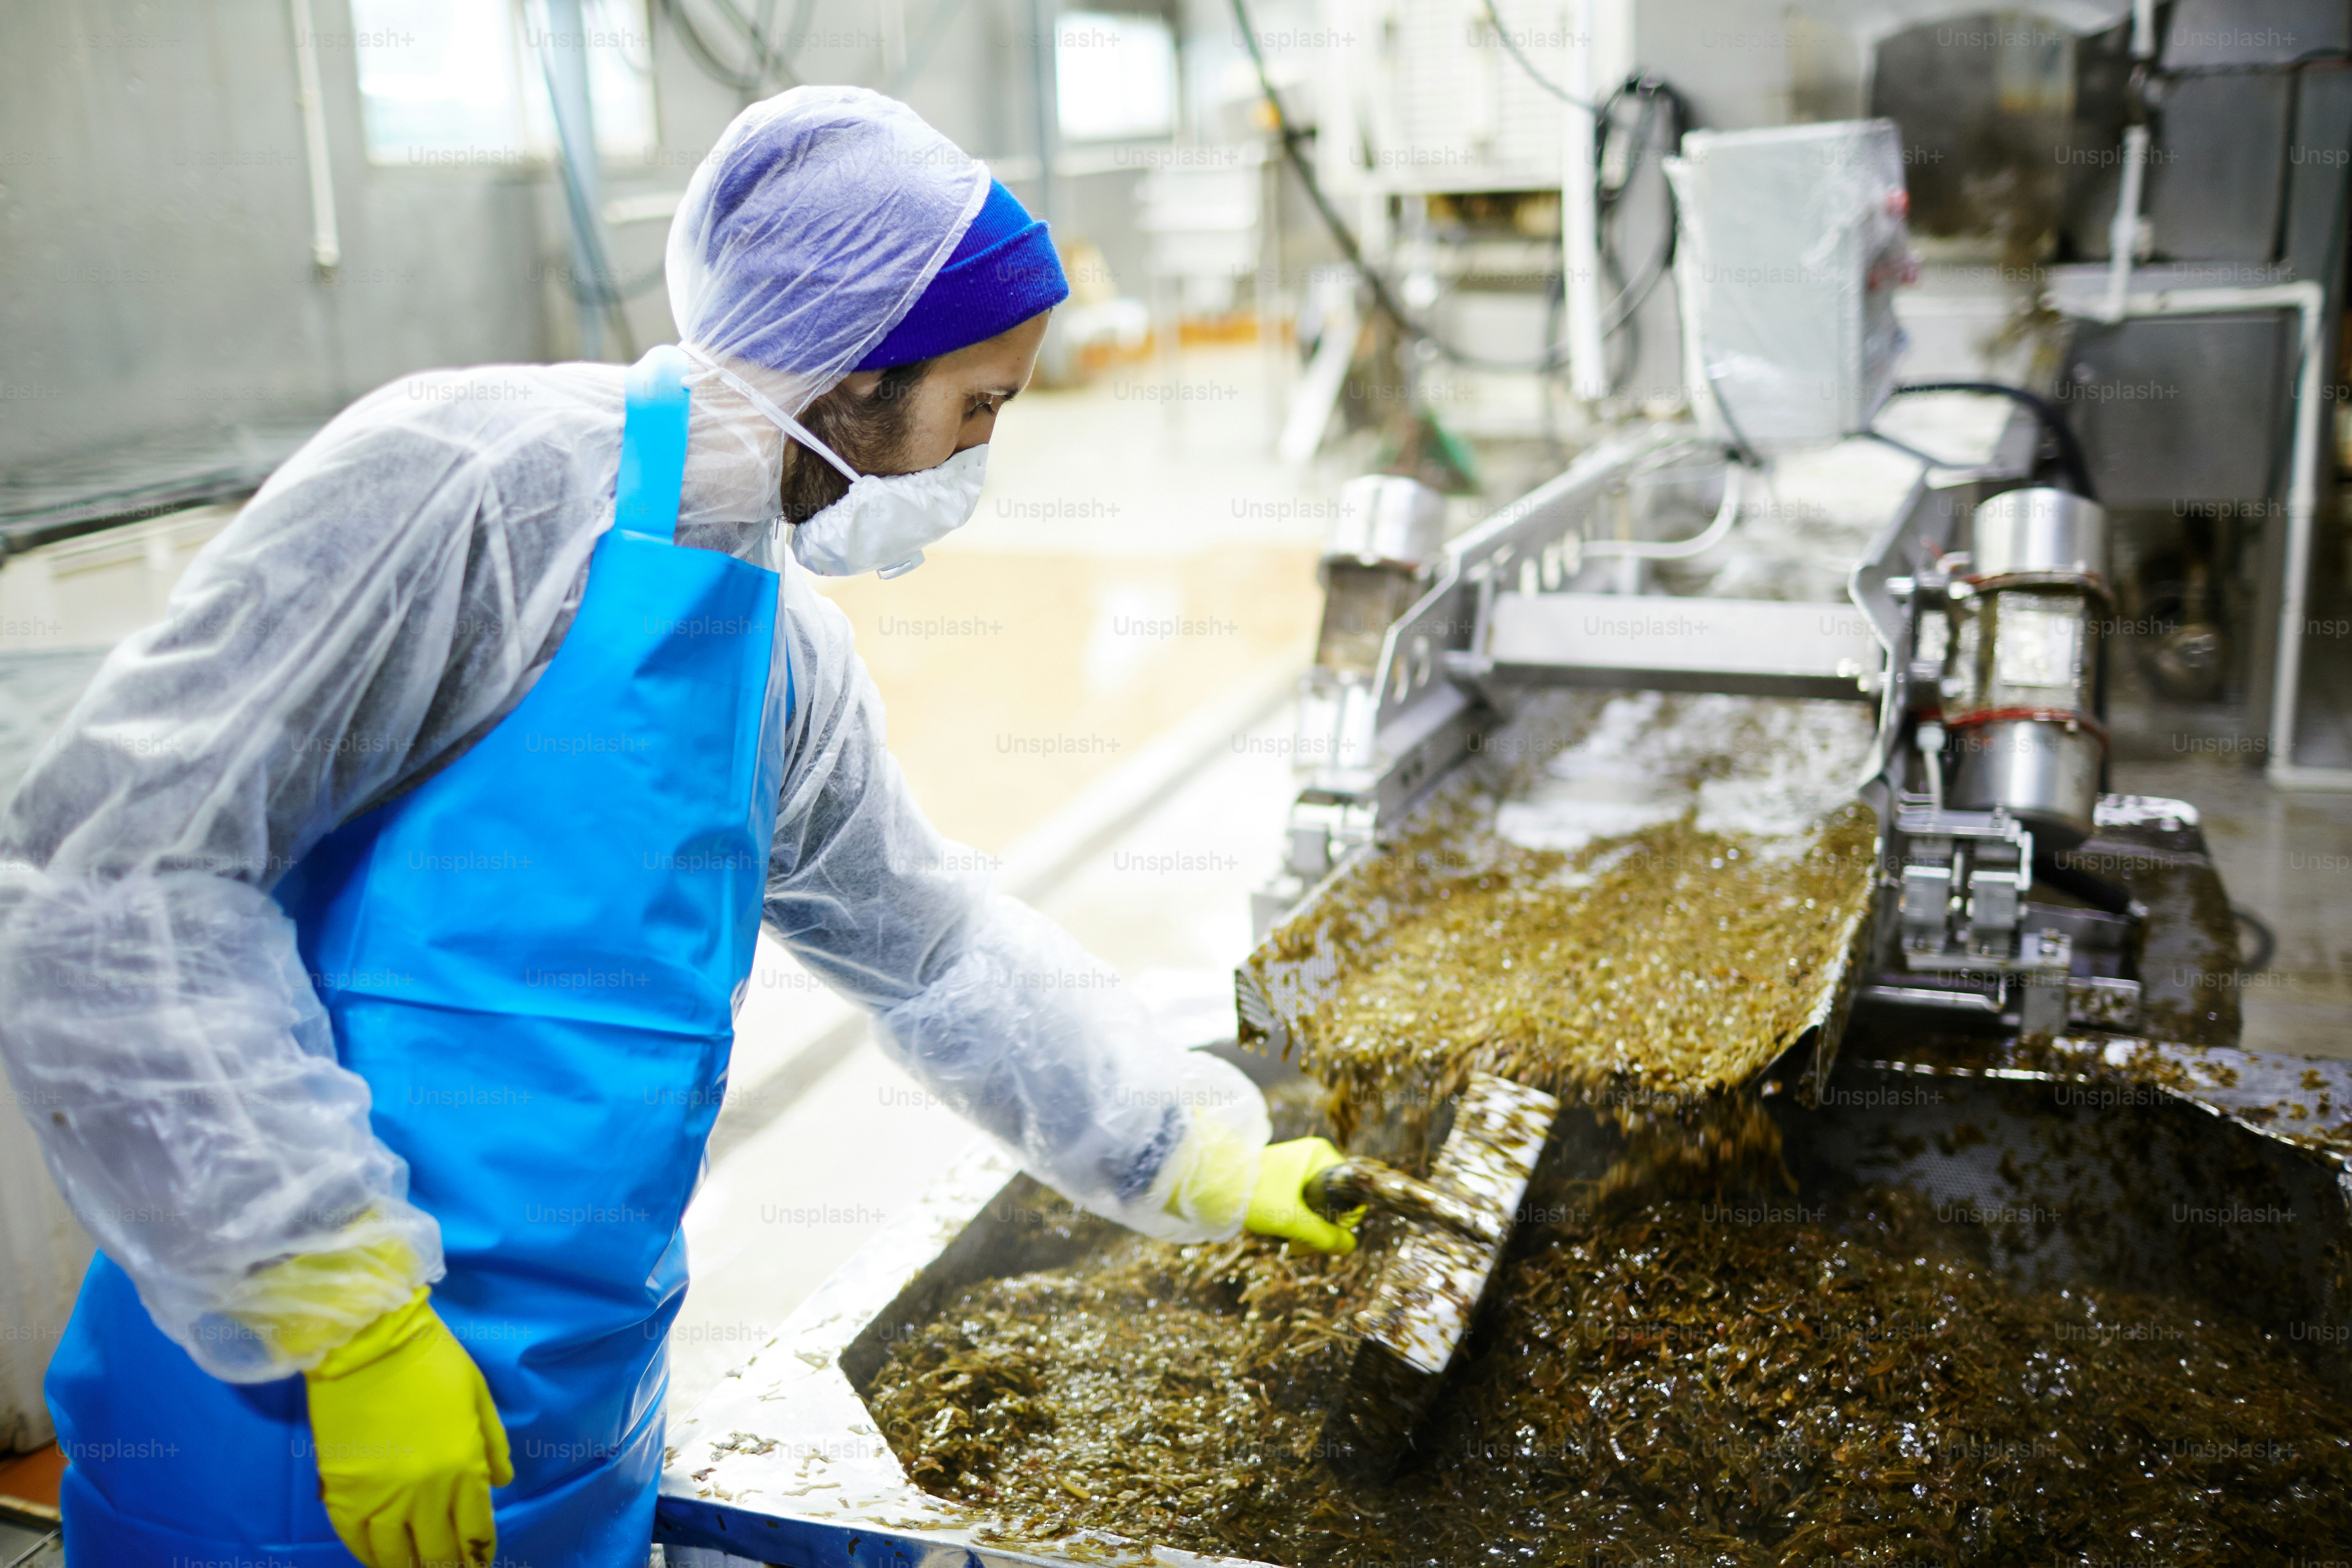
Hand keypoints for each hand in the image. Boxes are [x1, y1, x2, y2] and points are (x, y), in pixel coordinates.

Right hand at [303, 1288, 512, 1567]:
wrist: (370, 1342)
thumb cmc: (432, 1361)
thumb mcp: (478, 1397)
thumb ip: (494, 1445)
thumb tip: (502, 1482)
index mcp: (464, 1469)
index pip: (475, 1530)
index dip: (479, 1553)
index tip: (478, 1563)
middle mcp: (425, 1493)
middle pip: (438, 1551)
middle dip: (448, 1566)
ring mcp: (381, 1498)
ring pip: (394, 1556)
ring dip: (408, 1567)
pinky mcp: (342, 1493)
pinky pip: (356, 1540)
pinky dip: (368, 1554)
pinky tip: (377, 1559)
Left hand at [1245, 1136, 1360, 1253]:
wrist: (1211, 1184)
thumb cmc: (1254, 1195)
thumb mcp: (1293, 1219)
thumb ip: (1325, 1236)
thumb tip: (1350, 1246)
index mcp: (1321, 1155)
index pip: (1350, 1192)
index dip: (1343, 1219)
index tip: (1324, 1235)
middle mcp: (1312, 1157)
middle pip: (1333, 1201)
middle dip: (1320, 1228)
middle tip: (1300, 1243)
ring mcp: (1297, 1167)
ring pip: (1316, 1206)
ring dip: (1306, 1228)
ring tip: (1286, 1239)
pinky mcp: (1283, 1179)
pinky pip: (1301, 1204)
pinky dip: (1294, 1220)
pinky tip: (1279, 1231)